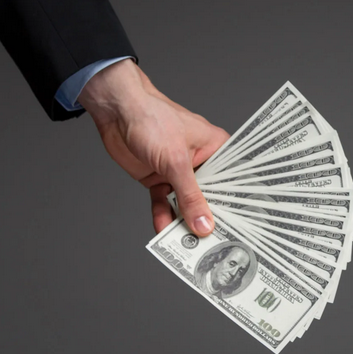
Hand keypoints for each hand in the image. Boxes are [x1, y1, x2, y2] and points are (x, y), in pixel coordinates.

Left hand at [78, 59, 228, 234]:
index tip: (236, 227)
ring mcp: (179, 171)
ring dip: (183, 220)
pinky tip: (162, 228)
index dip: (234, 204)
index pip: (230, 182)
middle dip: (207, 217)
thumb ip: (190, 196)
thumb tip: (203, 223)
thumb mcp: (177, 161)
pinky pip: (165, 202)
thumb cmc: (153, 118)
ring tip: (186, 240)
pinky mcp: (160, 178)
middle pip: (209, 196)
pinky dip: (163, 215)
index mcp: (216, 149)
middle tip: (211, 241)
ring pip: (185, 202)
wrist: (116, 112)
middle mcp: (201, 162)